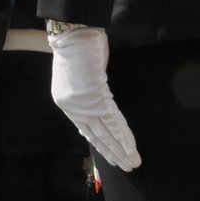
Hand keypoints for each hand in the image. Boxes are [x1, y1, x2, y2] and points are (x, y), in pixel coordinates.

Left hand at [48, 27, 140, 171]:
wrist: (73, 35)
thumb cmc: (77, 48)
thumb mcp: (79, 74)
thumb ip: (87, 91)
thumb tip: (99, 101)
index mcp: (66, 102)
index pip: (86, 128)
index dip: (100, 143)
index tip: (110, 155)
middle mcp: (73, 108)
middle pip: (97, 135)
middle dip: (113, 152)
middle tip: (126, 165)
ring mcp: (84, 105)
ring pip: (106, 133)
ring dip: (121, 149)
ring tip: (133, 162)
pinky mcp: (97, 98)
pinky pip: (114, 121)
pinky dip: (124, 136)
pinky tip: (131, 148)